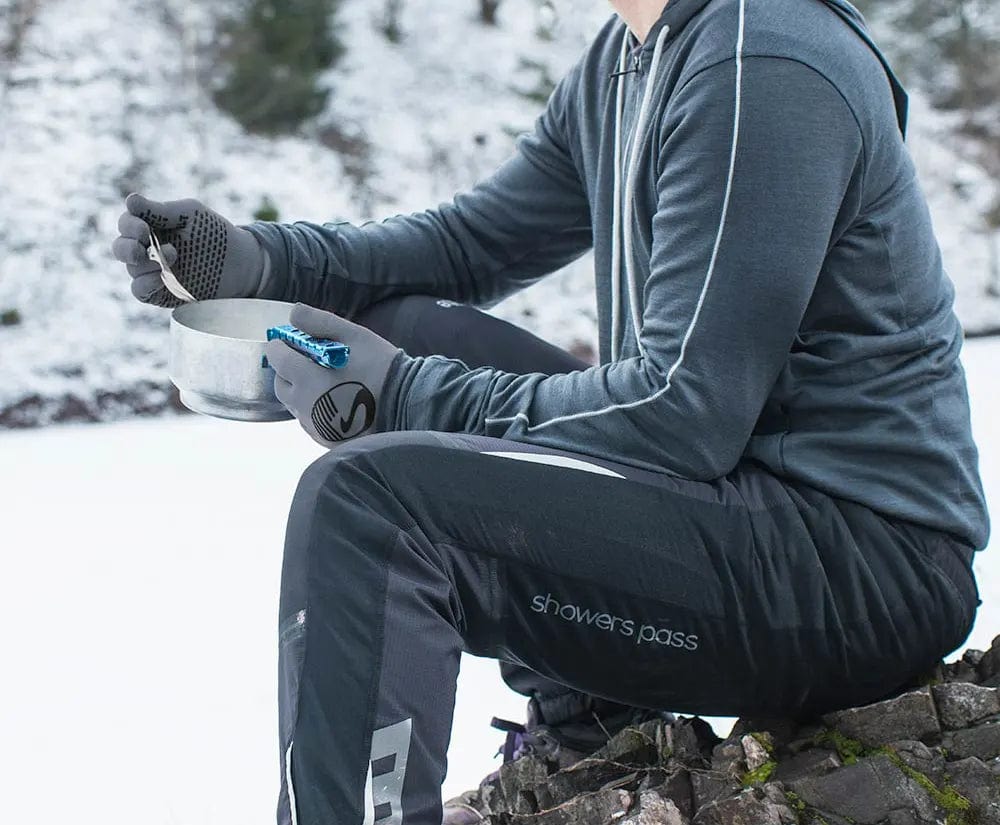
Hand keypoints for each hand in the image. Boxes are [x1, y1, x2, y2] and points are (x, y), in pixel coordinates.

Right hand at [111, 193, 265, 306]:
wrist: (242, 263)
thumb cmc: (216, 233)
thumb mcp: (191, 214)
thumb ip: (161, 210)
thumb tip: (130, 200)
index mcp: (152, 227)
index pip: (126, 224)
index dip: (129, 226)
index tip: (144, 228)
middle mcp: (148, 250)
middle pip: (120, 249)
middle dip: (126, 247)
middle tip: (142, 246)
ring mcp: (154, 272)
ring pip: (131, 270)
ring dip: (144, 264)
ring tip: (172, 256)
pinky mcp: (162, 293)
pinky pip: (140, 291)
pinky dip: (145, 284)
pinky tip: (161, 276)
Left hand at [265, 303, 404, 447]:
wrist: (407, 406)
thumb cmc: (382, 369)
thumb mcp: (355, 336)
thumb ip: (321, 323)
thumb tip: (294, 313)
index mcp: (308, 379)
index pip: (278, 359)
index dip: (281, 346)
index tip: (288, 341)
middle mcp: (305, 406)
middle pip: (281, 384)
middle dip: (287, 369)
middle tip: (306, 360)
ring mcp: (315, 426)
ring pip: (294, 404)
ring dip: (300, 389)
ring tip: (324, 380)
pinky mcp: (325, 439)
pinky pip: (309, 420)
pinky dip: (313, 407)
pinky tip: (334, 399)